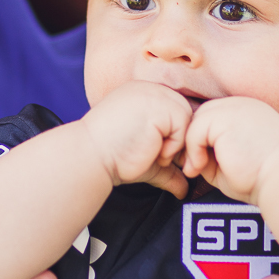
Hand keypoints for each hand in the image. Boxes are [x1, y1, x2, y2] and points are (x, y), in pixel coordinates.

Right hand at [83, 81, 191, 197]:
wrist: (92, 156)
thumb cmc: (112, 157)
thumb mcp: (145, 158)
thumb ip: (167, 165)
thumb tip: (184, 190)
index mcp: (142, 95)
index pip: (175, 111)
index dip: (173, 135)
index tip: (159, 155)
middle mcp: (148, 89)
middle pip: (185, 112)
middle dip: (179, 140)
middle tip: (161, 159)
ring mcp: (153, 94)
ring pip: (187, 118)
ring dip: (176, 143)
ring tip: (153, 153)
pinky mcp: (158, 105)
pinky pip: (183, 125)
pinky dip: (173, 144)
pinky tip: (152, 150)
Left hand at [183, 96, 278, 202]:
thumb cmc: (262, 178)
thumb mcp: (231, 162)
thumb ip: (210, 152)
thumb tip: (185, 156)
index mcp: (248, 113)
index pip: (214, 117)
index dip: (202, 139)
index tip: (199, 164)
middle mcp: (242, 104)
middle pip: (202, 115)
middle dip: (193, 141)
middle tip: (193, 169)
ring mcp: (234, 107)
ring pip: (196, 121)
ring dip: (191, 147)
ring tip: (197, 170)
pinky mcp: (225, 117)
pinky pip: (195, 129)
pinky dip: (193, 150)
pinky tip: (200, 168)